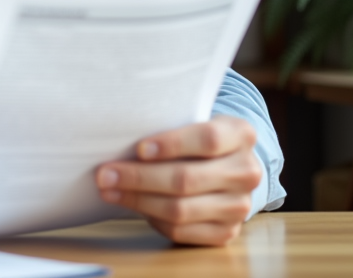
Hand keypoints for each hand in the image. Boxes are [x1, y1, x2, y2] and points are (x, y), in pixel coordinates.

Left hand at [95, 116, 261, 245]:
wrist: (225, 166)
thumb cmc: (195, 138)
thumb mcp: (192, 120)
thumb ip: (168, 122)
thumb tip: (118, 132)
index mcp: (241, 135)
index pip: (208, 139)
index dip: (172, 144)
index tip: (139, 148)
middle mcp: (247, 171)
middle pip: (187, 178)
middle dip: (139, 177)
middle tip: (105, 174)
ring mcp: (239, 206)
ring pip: (180, 209)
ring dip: (138, 200)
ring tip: (109, 190)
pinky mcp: (226, 232)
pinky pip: (182, 231)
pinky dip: (152, 219)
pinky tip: (133, 206)